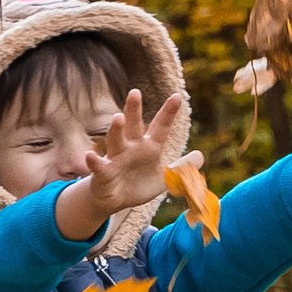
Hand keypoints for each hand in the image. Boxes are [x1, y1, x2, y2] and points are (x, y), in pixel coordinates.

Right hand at [54, 86, 187, 242]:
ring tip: (117, 117)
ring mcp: (116, 159)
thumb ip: (182, 168)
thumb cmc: (138, 184)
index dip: (168, 113)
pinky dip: (93, 161)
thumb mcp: (164, 178)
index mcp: (149, 147)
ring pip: (115, 141)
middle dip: (134, 110)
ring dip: (116, 129)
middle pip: (133, 126)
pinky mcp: (103, 173)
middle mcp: (131, 148)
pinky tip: (90, 156)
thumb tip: (201, 156)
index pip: (160, 127)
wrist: (114, 200)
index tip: (177, 96)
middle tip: (135, 92)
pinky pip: (98, 166)